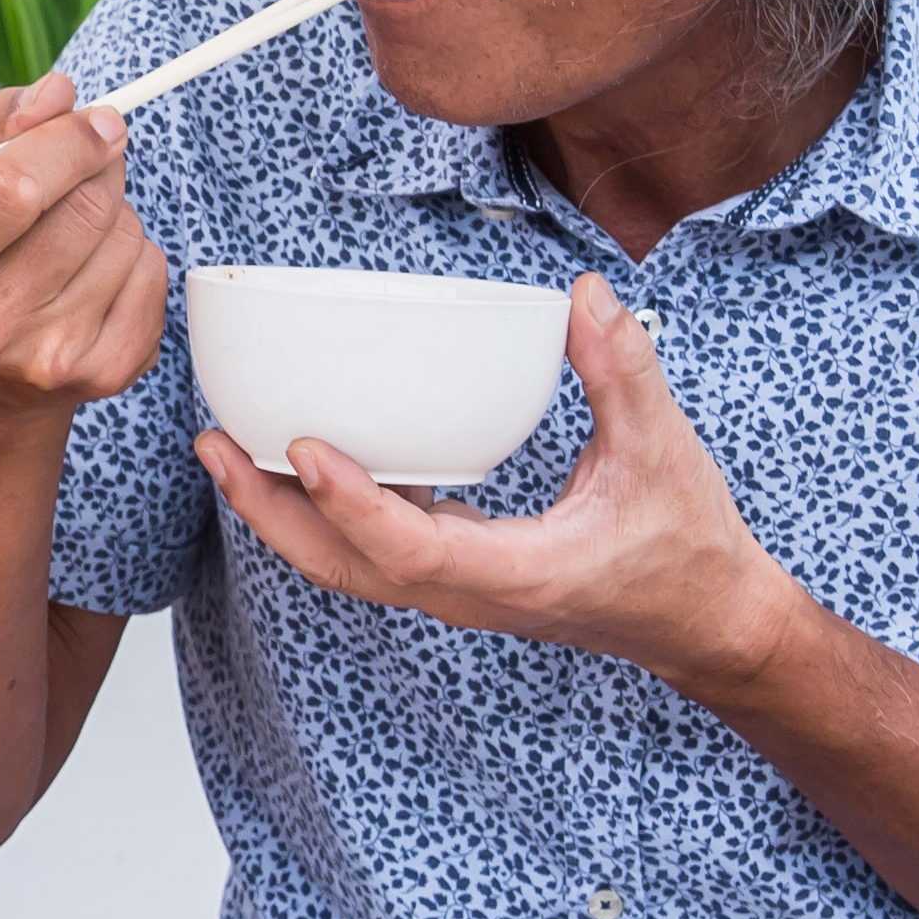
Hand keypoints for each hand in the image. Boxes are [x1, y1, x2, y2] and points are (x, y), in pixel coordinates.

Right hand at [0, 75, 169, 417]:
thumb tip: (57, 96)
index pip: (12, 189)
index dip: (66, 141)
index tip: (94, 119)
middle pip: (84, 208)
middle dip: (96, 165)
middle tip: (86, 159)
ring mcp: (50, 356)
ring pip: (125, 236)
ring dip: (111, 211)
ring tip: (71, 229)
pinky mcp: (106, 372)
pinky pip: (153, 273)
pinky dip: (134, 254)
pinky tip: (93, 269)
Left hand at [199, 277, 817, 692]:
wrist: (705, 623)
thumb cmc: (688, 550)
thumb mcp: (665, 454)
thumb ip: (625, 372)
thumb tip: (585, 296)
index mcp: (515, 575)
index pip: (410, 553)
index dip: (351, 504)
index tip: (304, 448)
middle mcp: (469, 595)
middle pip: (342, 567)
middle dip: (270, 510)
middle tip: (213, 444)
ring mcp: (457, 592)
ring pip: (345, 565)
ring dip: (282, 512)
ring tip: (226, 448)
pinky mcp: (457, 575)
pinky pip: (371, 549)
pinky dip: (325, 509)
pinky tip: (299, 457)